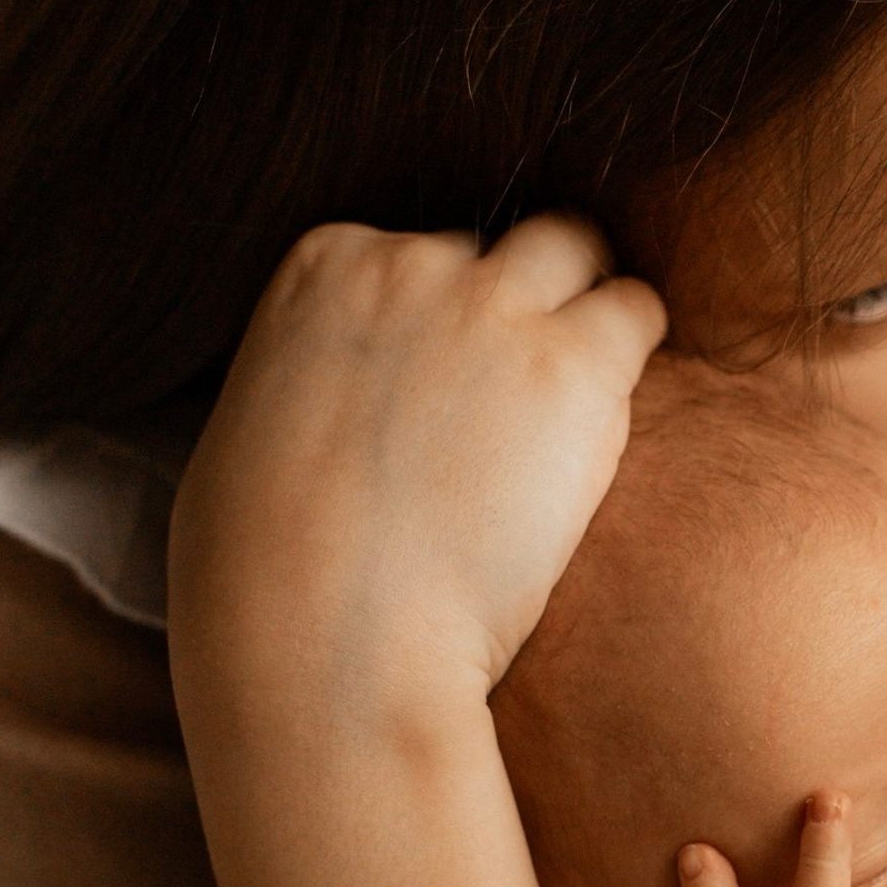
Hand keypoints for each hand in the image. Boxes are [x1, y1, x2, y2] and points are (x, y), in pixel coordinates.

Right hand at [173, 215, 664, 696]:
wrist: (330, 640)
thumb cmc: (268, 578)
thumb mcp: (248, 434)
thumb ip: (307, 382)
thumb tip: (333, 408)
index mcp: (323, 266)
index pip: (420, 254)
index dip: (448, 325)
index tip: (452, 397)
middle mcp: (411, 265)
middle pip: (502, 245)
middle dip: (522, 302)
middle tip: (530, 398)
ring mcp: (495, 308)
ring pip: (577, 250)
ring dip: (590, 312)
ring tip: (584, 402)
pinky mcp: (573, 367)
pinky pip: (638, 311)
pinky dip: (637, 350)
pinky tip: (614, 423)